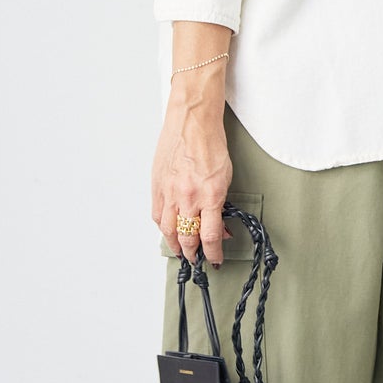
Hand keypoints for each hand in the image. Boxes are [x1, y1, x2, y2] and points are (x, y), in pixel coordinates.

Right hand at [152, 100, 233, 265]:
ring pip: (168, 230)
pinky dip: (163, 227)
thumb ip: (220, 204)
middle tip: (196, 260)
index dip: (213, 254)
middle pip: (187, 238)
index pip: (210, 237)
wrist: (192, 122)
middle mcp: (188, 197)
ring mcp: (169, 192)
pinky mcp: (157, 186)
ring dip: (175, 244)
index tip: (215, 260)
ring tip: (181, 251)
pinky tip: (168, 230)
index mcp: (209, 195)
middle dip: (193, 254)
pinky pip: (157, 215)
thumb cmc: (210, 144)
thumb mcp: (225, 178)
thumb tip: (219, 225)